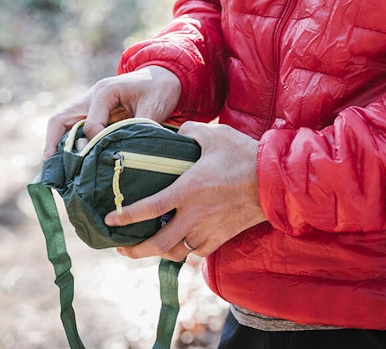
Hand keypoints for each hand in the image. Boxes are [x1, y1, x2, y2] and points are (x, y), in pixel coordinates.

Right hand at [43, 66, 181, 158]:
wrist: (163, 75)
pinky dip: (66, 142)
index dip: (96, 143)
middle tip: (52, 168)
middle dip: (54, 144)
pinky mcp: (91, 111)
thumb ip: (139, 129)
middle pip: (61, 119)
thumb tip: (129, 155)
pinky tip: (67, 161)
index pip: (90, 124)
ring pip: (62, 123)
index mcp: (105, 92)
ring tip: (55, 169)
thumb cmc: (159, 89)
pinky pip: (71, 127)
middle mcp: (90, 96)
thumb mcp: (154, 108)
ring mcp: (88, 103)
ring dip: (56, 144)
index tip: (106, 157)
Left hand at [105, 121, 266, 261]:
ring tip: (148, 247)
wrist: (275, 181)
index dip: (126, 216)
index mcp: (188, 190)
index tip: (110, 220)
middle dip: (136, 250)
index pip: (149, 207)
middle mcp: (195, 215)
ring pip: (177, 252)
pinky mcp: (222, 237)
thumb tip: (178, 133)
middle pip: (159, 243)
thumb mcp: (213, 135)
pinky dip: (184, 251)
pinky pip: (197, 252)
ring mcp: (209, 229)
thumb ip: (189, 133)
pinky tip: (179, 244)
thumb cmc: (244, 155)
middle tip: (122, 248)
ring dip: (159, 253)